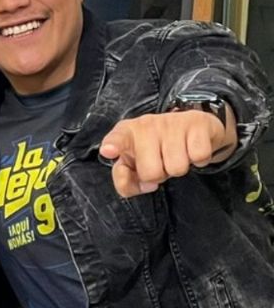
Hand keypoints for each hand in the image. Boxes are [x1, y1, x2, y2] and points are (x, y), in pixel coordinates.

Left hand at [99, 109, 234, 196]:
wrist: (191, 127)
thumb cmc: (155, 149)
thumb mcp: (134, 165)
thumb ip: (126, 181)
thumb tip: (145, 185)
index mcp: (126, 133)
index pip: (117, 139)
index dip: (113, 146)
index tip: (108, 151)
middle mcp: (147, 124)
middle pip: (151, 172)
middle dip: (158, 176)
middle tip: (161, 163)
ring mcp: (172, 122)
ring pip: (177, 168)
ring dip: (178, 169)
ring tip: (176, 155)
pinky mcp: (196, 122)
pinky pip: (199, 157)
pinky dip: (199, 161)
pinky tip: (191, 150)